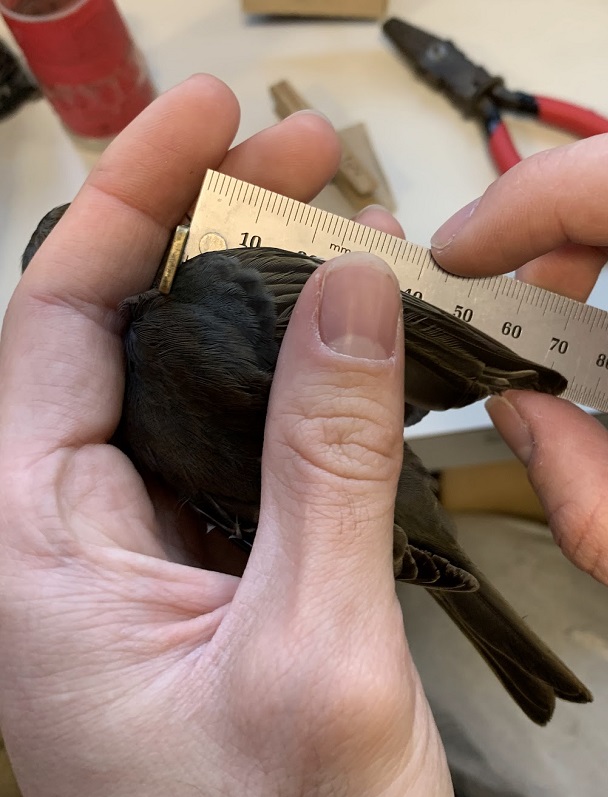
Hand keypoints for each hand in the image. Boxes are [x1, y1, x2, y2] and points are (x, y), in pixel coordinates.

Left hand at [0, 75, 450, 796]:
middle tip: (307, 161)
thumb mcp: (315, 647)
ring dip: (269, 300)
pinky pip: (245, 439)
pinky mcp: (214, 563)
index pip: (60, 323)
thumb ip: (328, 464)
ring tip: (346, 234)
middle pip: (132, 333)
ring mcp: (150, 547)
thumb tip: (348, 295)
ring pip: (195, 382)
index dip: (129, 201)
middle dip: (215, 229)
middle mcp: (73, 536)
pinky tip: (353, 343)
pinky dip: (300, 378)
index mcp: (34, 554)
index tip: (207, 118)